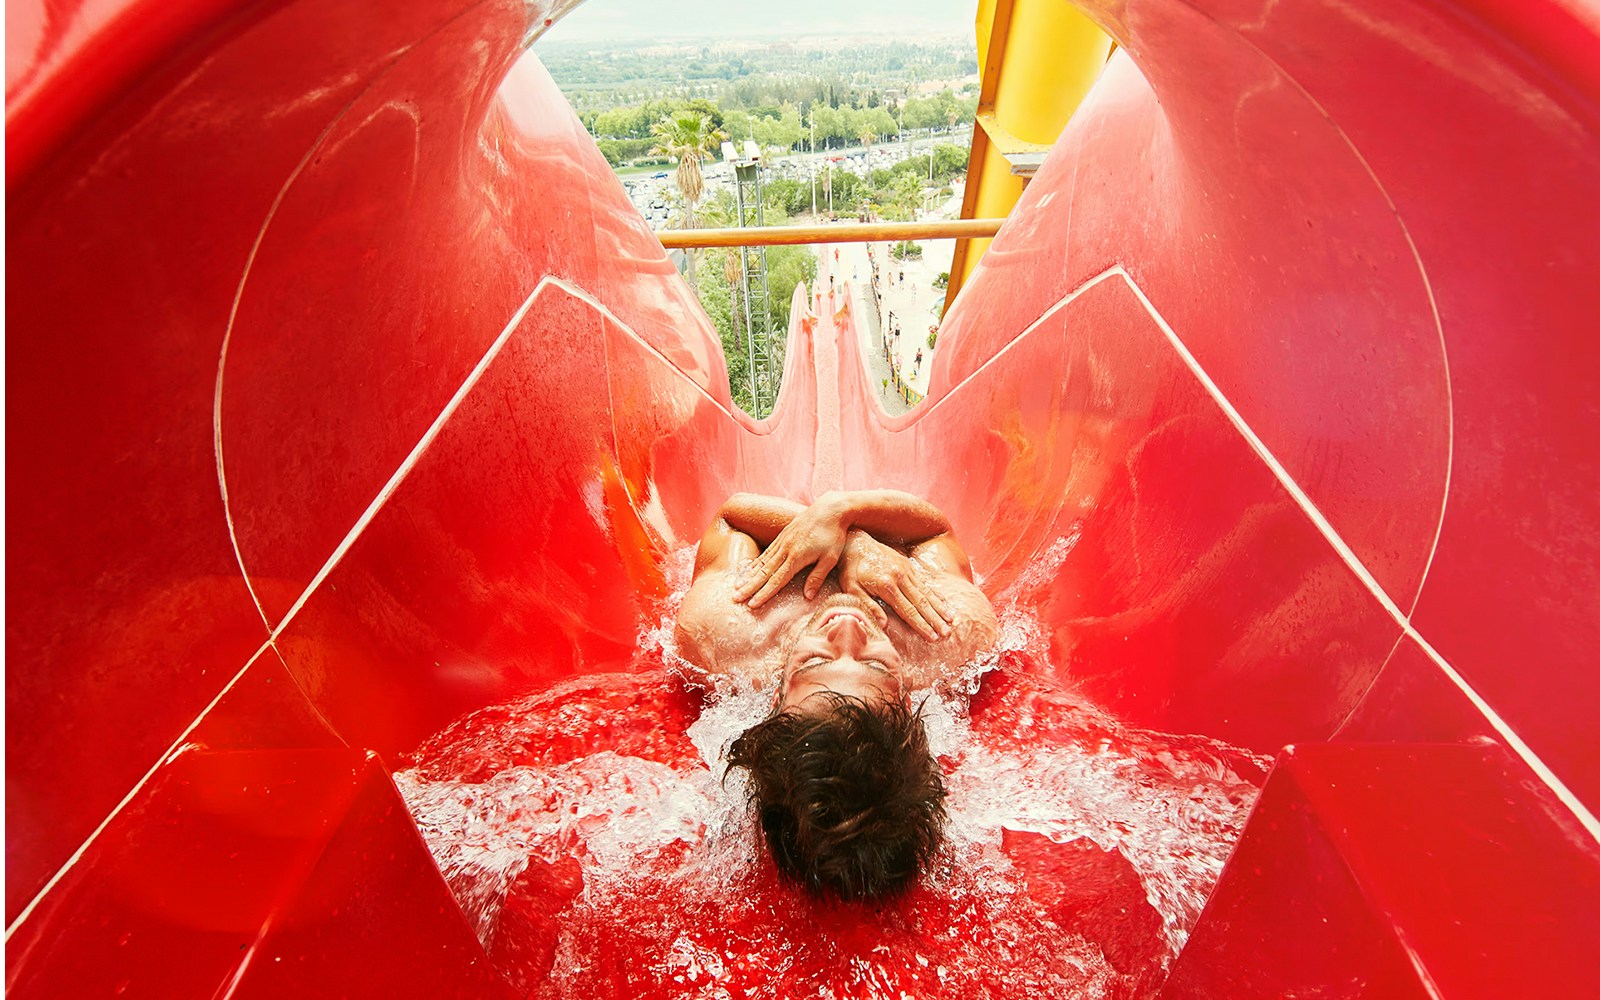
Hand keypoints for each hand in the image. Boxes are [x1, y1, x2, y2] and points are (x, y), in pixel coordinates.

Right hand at [733, 497, 850, 606]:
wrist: (830, 509)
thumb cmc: (833, 535)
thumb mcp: (830, 558)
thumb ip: (817, 577)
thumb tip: (807, 597)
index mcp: (796, 557)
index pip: (777, 580)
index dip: (764, 593)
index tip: (752, 604)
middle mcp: (785, 550)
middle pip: (764, 572)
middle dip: (749, 587)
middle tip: (735, 598)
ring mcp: (782, 542)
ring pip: (762, 562)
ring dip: (748, 576)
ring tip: (736, 586)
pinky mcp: (782, 536)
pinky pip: (766, 553)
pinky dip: (755, 563)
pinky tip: (748, 570)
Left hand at [838, 530, 952, 640]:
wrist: (855, 542)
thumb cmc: (851, 569)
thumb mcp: (852, 589)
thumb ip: (868, 606)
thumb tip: (884, 624)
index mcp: (886, 586)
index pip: (908, 610)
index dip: (921, 625)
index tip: (932, 637)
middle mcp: (900, 577)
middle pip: (921, 603)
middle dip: (935, 620)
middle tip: (947, 633)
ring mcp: (906, 570)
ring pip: (926, 593)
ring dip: (939, 608)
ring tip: (951, 620)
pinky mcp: (908, 565)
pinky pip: (924, 583)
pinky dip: (935, 594)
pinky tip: (943, 603)